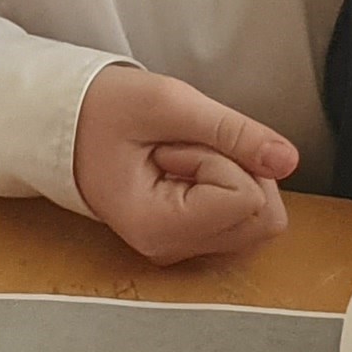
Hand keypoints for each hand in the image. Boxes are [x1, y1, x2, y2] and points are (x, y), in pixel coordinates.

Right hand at [70, 65, 296, 263]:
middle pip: (263, 218)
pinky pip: (243, 215)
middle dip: (238, 170)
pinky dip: (229, 183)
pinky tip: (186, 169)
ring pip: (260, 218)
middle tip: (183, 149)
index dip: (221, 157)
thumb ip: (233, 131)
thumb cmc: (101, 109)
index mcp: (157, 227)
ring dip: (234, 175)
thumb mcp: (168, 102)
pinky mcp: (191, 237)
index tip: (171, 145)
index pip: (246, 198)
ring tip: (181, 156)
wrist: (62, 121)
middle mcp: (171, 249)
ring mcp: (181, 247)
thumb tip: (288, 159)